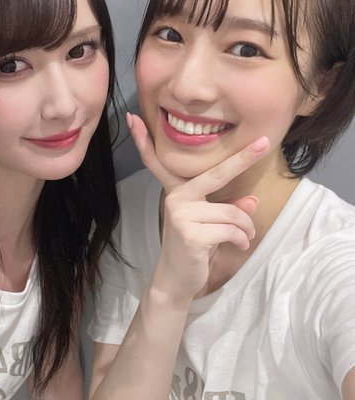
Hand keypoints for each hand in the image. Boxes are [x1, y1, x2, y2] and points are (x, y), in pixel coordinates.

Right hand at [127, 112, 269, 299]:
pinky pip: (232, 229)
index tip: (133, 118)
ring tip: (243, 238)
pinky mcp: (191, 233)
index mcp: (176, 192)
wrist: (177, 281)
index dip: (144, 140)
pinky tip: (237, 247)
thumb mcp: (210, 225)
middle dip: (243, 158)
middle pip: (216, 174)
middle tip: (265, 143)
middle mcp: (175, 198)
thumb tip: (253, 202)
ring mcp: (181, 214)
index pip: (158, 162)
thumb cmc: (194, 249)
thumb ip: (229, 211)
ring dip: (246, 228)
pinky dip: (241, 240)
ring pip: (234, 213)